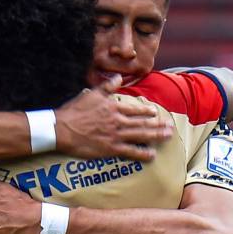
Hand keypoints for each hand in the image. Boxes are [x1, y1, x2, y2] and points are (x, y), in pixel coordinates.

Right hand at [54, 76, 172, 161]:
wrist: (62, 129)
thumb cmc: (74, 111)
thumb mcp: (91, 94)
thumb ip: (107, 87)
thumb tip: (118, 78)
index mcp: (113, 107)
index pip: (134, 109)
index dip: (146, 111)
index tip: (155, 112)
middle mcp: (118, 121)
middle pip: (142, 123)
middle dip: (158, 125)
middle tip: (170, 127)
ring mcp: (116, 135)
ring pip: (141, 135)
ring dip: (156, 136)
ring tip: (167, 137)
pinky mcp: (111, 148)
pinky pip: (130, 152)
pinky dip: (141, 153)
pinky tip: (151, 155)